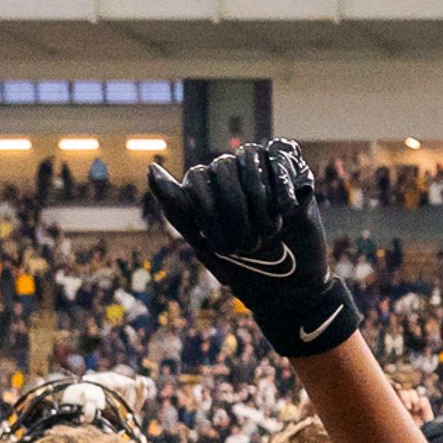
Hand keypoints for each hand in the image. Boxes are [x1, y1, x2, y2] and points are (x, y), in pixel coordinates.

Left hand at [145, 141, 356, 359]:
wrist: (290, 288)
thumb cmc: (244, 269)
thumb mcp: (203, 243)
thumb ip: (177, 207)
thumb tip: (150, 168)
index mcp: (207, 191)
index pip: (198, 178)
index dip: (209, 210)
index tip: (221, 246)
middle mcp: (232, 177)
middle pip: (223, 166)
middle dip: (235, 208)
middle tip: (248, 245)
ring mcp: (262, 173)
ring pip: (251, 156)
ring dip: (259, 197)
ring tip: (270, 230)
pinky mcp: (292, 173)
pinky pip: (281, 153)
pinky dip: (282, 181)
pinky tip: (287, 208)